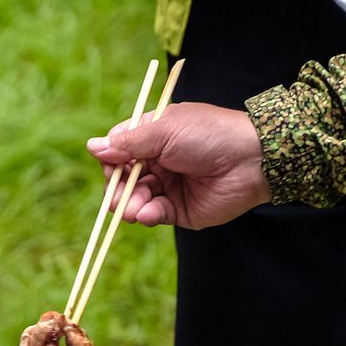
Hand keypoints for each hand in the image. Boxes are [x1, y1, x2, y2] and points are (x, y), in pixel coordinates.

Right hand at [86, 103, 271, 229]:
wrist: (253, 161)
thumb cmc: (210, 135)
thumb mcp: (164, 131)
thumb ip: (128, 142)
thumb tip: (92, 146)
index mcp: (153, 137)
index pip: (118, 150)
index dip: (110, 159)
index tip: (111, 164)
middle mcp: (158, 161)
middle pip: (121, 178)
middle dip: (117, 188)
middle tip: (119, 195)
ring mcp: (167, 186)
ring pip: (132, 199)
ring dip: (128, 204)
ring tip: (134, 208)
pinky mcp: (178, 209)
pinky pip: (152, 214)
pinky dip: (147, 214)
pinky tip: (149, 213)